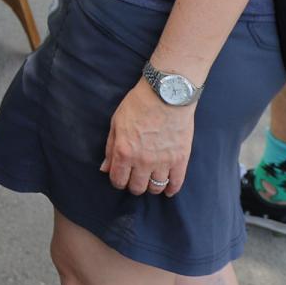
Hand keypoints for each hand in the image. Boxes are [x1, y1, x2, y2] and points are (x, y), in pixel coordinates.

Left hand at [100, 80, 193, 196]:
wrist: (166, 95)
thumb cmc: (138, 105)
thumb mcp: (116, 123)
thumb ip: (110, 148)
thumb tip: (105, 169)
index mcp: (124, 152)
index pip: (118, 180)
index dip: (117, 181)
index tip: (121, 177)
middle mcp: (142, 161)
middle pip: (137, 187)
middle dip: (133, 185)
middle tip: (136, 177)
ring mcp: (163, 162)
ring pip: (155, 188)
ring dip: (151, 187)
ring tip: (150, 179)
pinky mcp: (180, 159)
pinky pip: (176, 183)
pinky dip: (171, 189)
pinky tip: (168, 188)